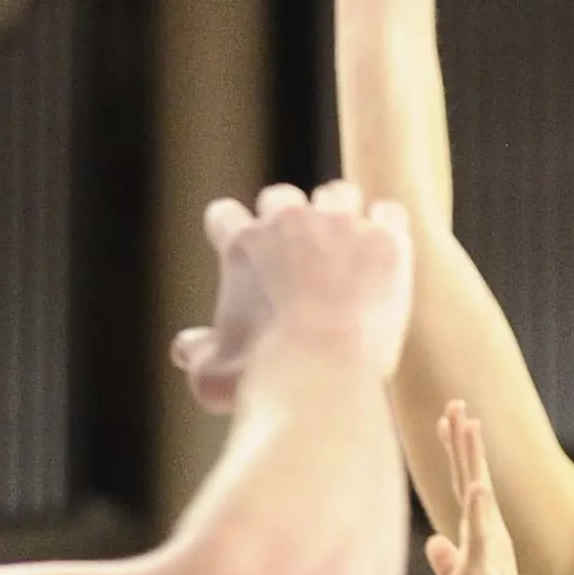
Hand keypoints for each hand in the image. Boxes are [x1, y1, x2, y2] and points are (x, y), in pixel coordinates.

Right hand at [170, 180, 412, 414]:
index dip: (230, 230)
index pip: (224, 215)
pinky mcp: (385, 241)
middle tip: (299, 250)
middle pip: (281, 198)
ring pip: (337, 194)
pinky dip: (387, 229)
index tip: (241, 249)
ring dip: (339, 213)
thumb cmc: (261, 380)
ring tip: (348, 244)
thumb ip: (198, 354)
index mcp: (241, 244)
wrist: (322, 378)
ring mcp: (341, 225)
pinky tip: (387, 250)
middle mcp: (289, 222)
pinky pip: (389, 213)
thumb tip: (184, 349)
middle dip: (287, 219)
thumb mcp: (213, 373)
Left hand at [424, 402, 556, 574]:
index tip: (448, 418)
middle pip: (472, 479)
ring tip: (468, 422)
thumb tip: (435, 543)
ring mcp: (488, 553)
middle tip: (456, 402)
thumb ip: (449, 564)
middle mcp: (488, 539)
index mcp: (481, 540)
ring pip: (478, 495)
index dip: (456, 453)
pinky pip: (483, 537)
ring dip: (472, 459)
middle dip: (463, 440)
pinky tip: (478, 486)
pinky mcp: (485, 574)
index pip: (464, 487)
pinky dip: (480, 510)